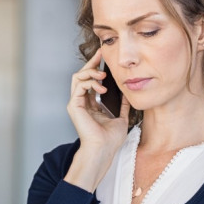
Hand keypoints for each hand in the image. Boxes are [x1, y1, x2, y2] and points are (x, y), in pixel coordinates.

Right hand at [64, 50, 130, 191]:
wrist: (104, 149)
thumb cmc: (110, 139)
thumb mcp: (121, 117)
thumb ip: (123, 105)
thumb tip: (129, 93)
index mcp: (91, 104)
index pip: (91, 81)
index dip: (96, 67)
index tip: (104, 57)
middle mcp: (82, 102)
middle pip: (82, 75)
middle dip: (91, 62)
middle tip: (101, 53)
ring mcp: (76, 103)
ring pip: (77, 77)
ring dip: (90, 71)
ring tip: (102, 74)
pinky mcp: (74, 105)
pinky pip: (78, 85)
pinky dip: (89, 81)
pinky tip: (101, 86)